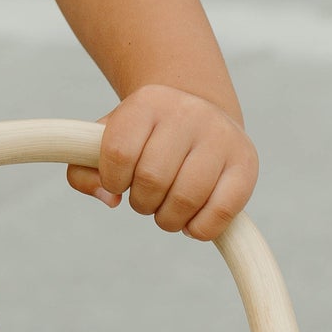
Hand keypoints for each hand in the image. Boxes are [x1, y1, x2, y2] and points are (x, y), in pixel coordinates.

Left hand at [67, 84, 257, 240]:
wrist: (197, 109)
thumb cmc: (144, 135)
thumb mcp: (107, 139)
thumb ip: (84, 170)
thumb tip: (109, 199)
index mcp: (147, 103)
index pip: (119, 152)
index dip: (112, 180)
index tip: (118, 181)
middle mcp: (187, 113)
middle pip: (152, 179)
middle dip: (141, 202)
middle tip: (145, 199)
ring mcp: (220, 137)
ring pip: (186, 198)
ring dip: (168, 219)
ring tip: (166, 210)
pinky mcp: (246, 163)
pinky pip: (221, 213)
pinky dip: (199, 229)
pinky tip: (190, 221)